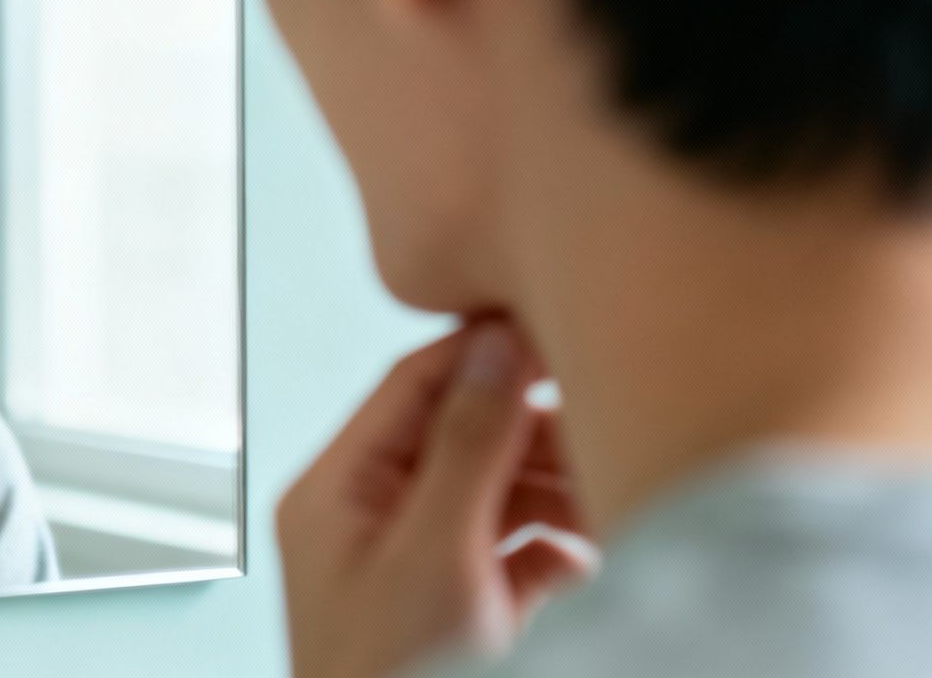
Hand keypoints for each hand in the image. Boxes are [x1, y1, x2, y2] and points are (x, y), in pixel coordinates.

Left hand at [279, 322, 593, 677]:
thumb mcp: (434, 553)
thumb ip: (465, 446)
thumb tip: (494, 347)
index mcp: (334, 492)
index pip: (410, 384)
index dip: (485, 351)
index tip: (560, 329)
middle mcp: (363, 520)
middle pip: (459, 437)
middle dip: (538, 437)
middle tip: (607, 432)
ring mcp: (406, 569)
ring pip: (492, 497)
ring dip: (557, 497)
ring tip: (610, 504)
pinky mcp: (448, 615)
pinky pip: (508, 558)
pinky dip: (553, 556)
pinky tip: (589, 567)